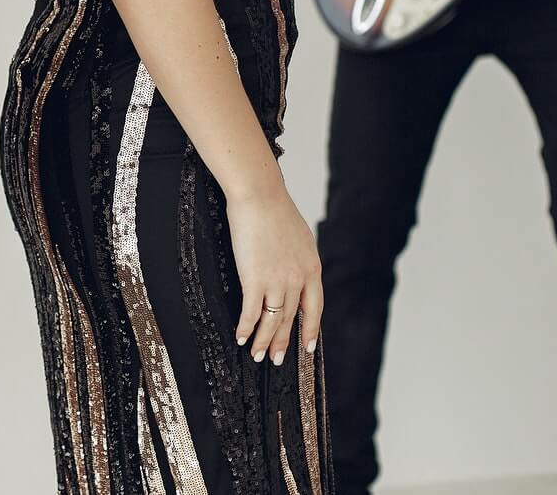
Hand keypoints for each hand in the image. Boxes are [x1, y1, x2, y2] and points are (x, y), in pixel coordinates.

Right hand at [225, 182, 322, 363]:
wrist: (259, 196)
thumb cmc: (274, 209)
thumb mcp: (299, 236)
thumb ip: (299, 257)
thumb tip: (294, 267)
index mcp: (312, 268)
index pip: (314, 308)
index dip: (311, 329)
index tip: (308, 347)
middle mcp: (298, 279)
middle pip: (291, 319)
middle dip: (284, 342)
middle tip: (278, 360)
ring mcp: (278, 282)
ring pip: (273, 321)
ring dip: (265, 342)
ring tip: (258, 356)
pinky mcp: (255, 280)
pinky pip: (252, 313)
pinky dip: (246, 328)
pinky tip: (241, 338)